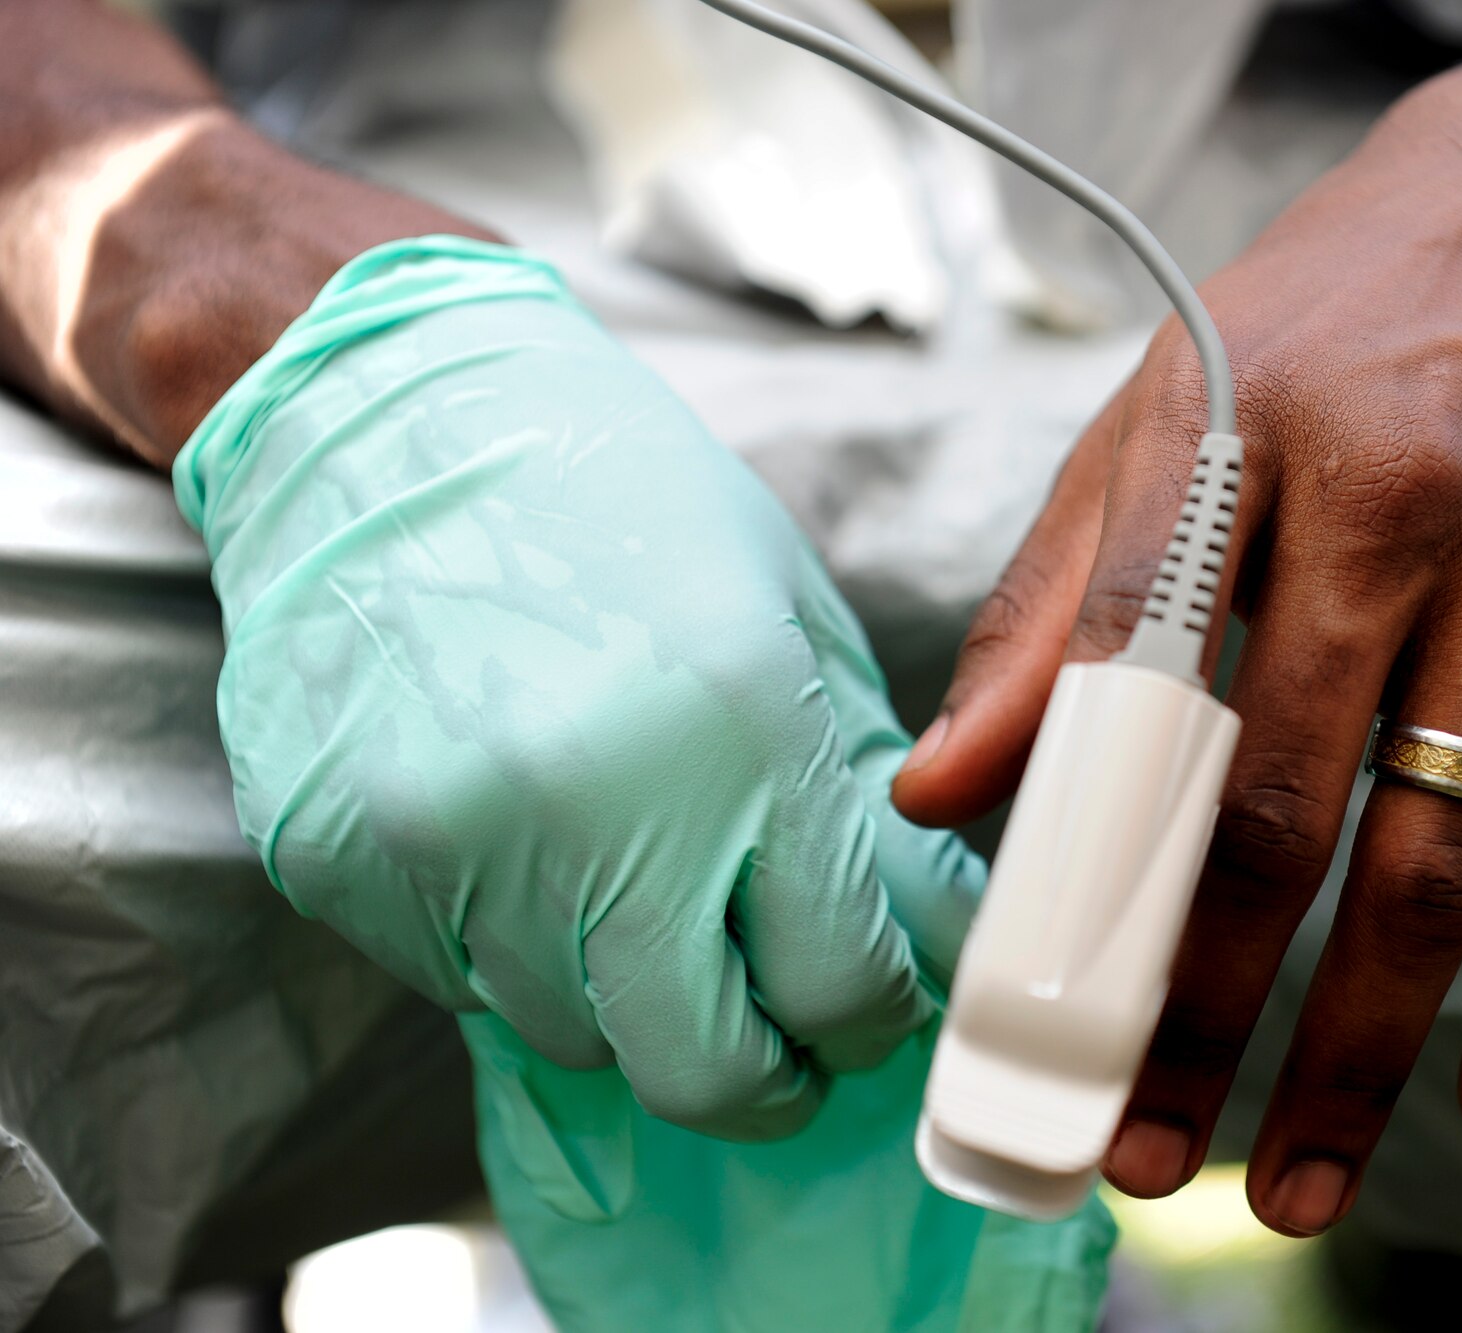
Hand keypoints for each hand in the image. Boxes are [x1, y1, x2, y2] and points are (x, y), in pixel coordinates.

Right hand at [182, 238, 981, 1139]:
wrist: (385, 420)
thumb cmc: (617, 500)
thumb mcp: (784, 617)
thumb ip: (852, 794)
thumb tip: (918, 934)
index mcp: (740, 724)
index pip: (841, 980)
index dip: (873, 1014)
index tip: (866, 1002)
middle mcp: (594, 804)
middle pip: (710, 1076)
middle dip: (768, 1077)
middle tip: (778, 1035)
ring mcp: (452, 844)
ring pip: (582, 1038)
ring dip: (632, 995)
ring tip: (630, 878)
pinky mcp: (342, 863)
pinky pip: (465, 983)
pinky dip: (520, 947)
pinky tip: (523, 838)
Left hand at [895, 53, 1461, 1229]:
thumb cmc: (1335, 314)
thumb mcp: (1162, 408)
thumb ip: (1053, 602)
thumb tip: (942, 787)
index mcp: (1239, 450)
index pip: (1124, 687)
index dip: (1069, 872)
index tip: (1032, 1017)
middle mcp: (1394, 512)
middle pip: (1280, 812)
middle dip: (1202, 1009)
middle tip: (1145, 1147)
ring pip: (1443, 858)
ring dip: (1361, 1046)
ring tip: (1293, 1173)